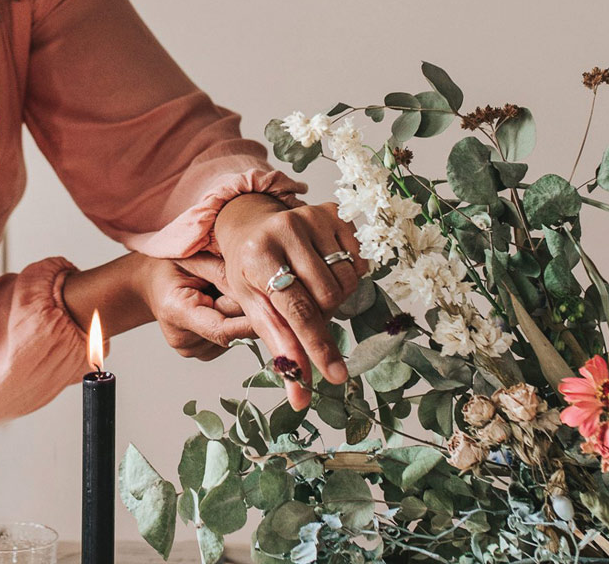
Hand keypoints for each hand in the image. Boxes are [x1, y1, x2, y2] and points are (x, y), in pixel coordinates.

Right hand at [141, 255, 255, 360]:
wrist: (149, 283)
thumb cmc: (170, 266)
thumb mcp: (194, 259)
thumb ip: (223, 273)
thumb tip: (256, 290)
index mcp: (176, 312)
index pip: (222, 329)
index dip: (250, 323)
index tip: (274, 313)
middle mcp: (182, 339)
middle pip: (233, 330)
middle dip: (245, 309)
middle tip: (246, 286)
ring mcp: (191, 349)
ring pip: (234, 335)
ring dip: (237, 315)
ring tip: (220, 292)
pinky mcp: (201, 352)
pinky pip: (229, 338)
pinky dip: (230, 321)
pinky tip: (217, 304)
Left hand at [214, 194, 369, 409]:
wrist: (252, 225)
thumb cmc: (250, 270)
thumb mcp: (253, 307)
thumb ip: (279, 347)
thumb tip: (300, 398)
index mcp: (257, 254)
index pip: (296, 309)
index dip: (317, 345)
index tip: (335, 376)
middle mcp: (285, 229)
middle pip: (327, 297)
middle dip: (321, 316)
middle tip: (304, 311)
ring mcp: (311, 216)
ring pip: (347, 281)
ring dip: (334, 298)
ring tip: (311, 289)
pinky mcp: (333, 211)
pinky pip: (358, 261)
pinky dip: (347, 276)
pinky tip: (324, 269)